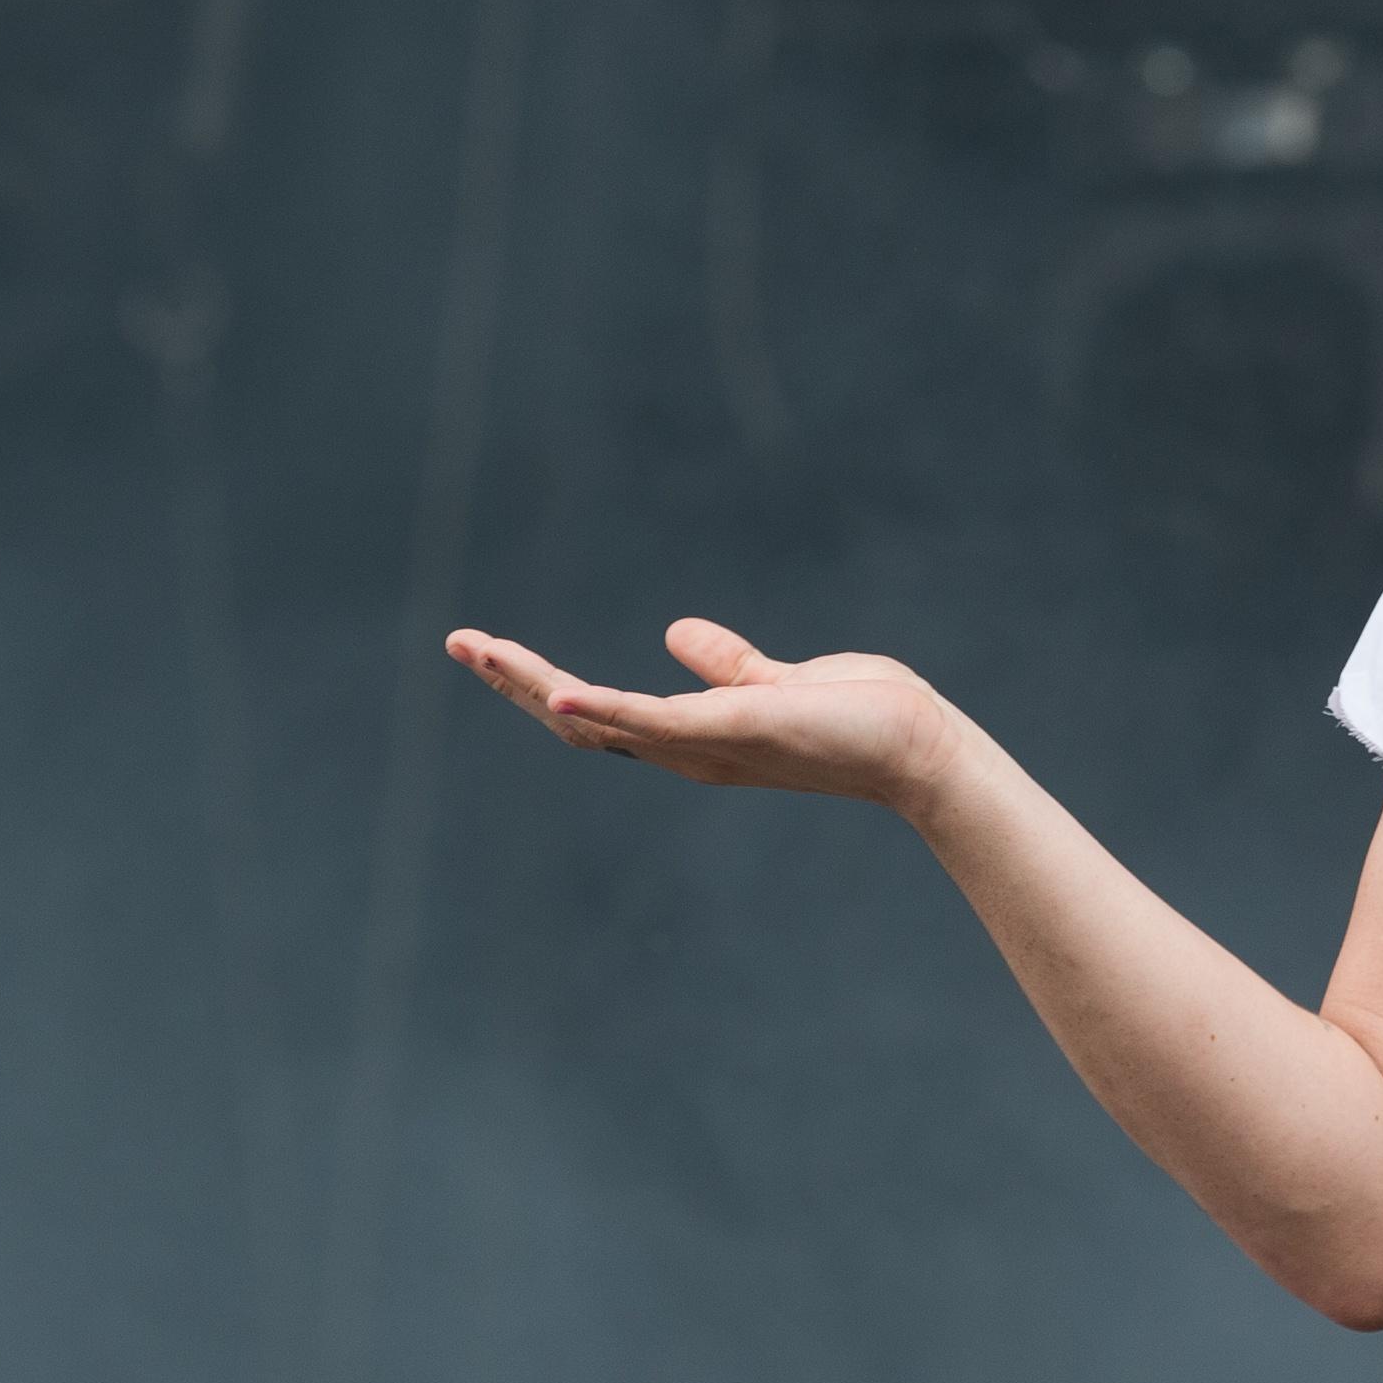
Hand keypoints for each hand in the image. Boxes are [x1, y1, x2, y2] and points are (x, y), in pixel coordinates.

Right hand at [444, 617, 964, 810]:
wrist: (921, 747)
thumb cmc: (864, 718)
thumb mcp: (780, 681)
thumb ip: (730, 664)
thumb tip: (677, 632)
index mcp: (694, 735)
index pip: (601, 712)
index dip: (544, 685)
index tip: (492, 651)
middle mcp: (689, 750)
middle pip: (582, 720)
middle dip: (517, 684)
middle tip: (460, 643)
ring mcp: (707, 745)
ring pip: (603, 719)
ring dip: (537, 686)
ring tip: (481, 650)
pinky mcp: (735, 730)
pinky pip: (658, 722)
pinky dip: (609, 708)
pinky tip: (564, 691)